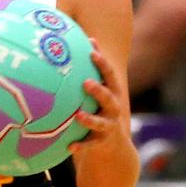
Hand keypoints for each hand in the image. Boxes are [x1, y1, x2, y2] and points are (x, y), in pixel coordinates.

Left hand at [69, 39, 124, 153]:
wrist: (115, 145)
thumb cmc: (100, 108)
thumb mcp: (100, 90)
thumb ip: (90, 70)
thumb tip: (77, 40)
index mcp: (112, 92)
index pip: (109, 75)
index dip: (102, 63)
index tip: (92, 52)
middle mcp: (113, 108)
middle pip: (108, 98)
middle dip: (98, 90)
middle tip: (85, 82)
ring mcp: (109, 126)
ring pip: (101, 123)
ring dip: (90, 119)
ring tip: (78, 116)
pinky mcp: (102, 143)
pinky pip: (90, 145)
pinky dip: (81, 146)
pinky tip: (70, 147)